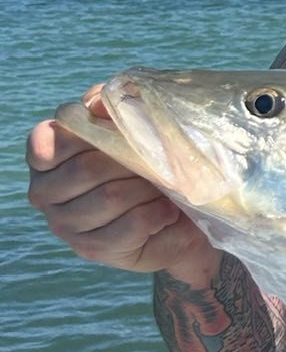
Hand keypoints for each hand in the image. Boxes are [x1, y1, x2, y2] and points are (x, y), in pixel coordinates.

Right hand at [25, 112, 215, 282]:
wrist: (175, 216)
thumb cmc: (146, 162)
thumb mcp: (133, 127)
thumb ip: (111, 108)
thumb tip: (97, 103)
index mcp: (48, 156)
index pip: (45, 144)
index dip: (80, 136)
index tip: (111, 134)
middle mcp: (45, 192)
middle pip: (86, 169)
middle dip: (130, 161)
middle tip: (157, 161)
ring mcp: (64, 223)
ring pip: (109, 197)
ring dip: (147, 188)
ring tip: (165, 185)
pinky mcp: (91, 248)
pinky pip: (127, 226)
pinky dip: (155, 214)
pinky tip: (166, 210)